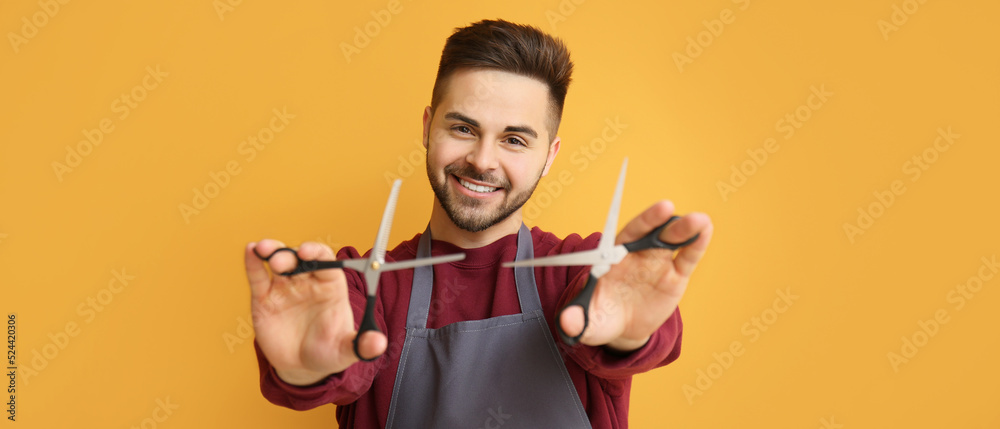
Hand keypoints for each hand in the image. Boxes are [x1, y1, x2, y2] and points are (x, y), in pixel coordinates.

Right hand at [244, 240, 386, 385]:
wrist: (302, 367)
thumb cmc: (329, 352)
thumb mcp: (347, 350)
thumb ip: (362, 345)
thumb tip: (379, 344)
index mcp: (331, 287)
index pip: (326, 262)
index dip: (317, 253)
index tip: (308, 251)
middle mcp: (308, 282)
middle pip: (300, 258)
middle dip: (291, 255)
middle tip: (281, 261)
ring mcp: (285, 287)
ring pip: (278, 262)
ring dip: (272, 252)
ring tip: (262, 249)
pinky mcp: (264, 298)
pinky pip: (258, 276)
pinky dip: (253, 262)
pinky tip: (250, 251)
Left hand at [559, 201, 712, 350]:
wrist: (624, 329)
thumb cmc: (602, 317)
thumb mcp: (588, 321)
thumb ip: (577, 320)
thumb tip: (566, 323)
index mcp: (611, 259)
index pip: (618, 237)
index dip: (624, 228)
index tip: (623, 221)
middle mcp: (635, 254)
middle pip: (645, 232)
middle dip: (653, 219)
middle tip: (665, 207)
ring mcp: (656, 263)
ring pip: (669, 240)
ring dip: (683, 228)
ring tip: (699, 220)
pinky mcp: (675, 276)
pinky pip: (687, 257)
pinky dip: (696, 243)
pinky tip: (705, 228)